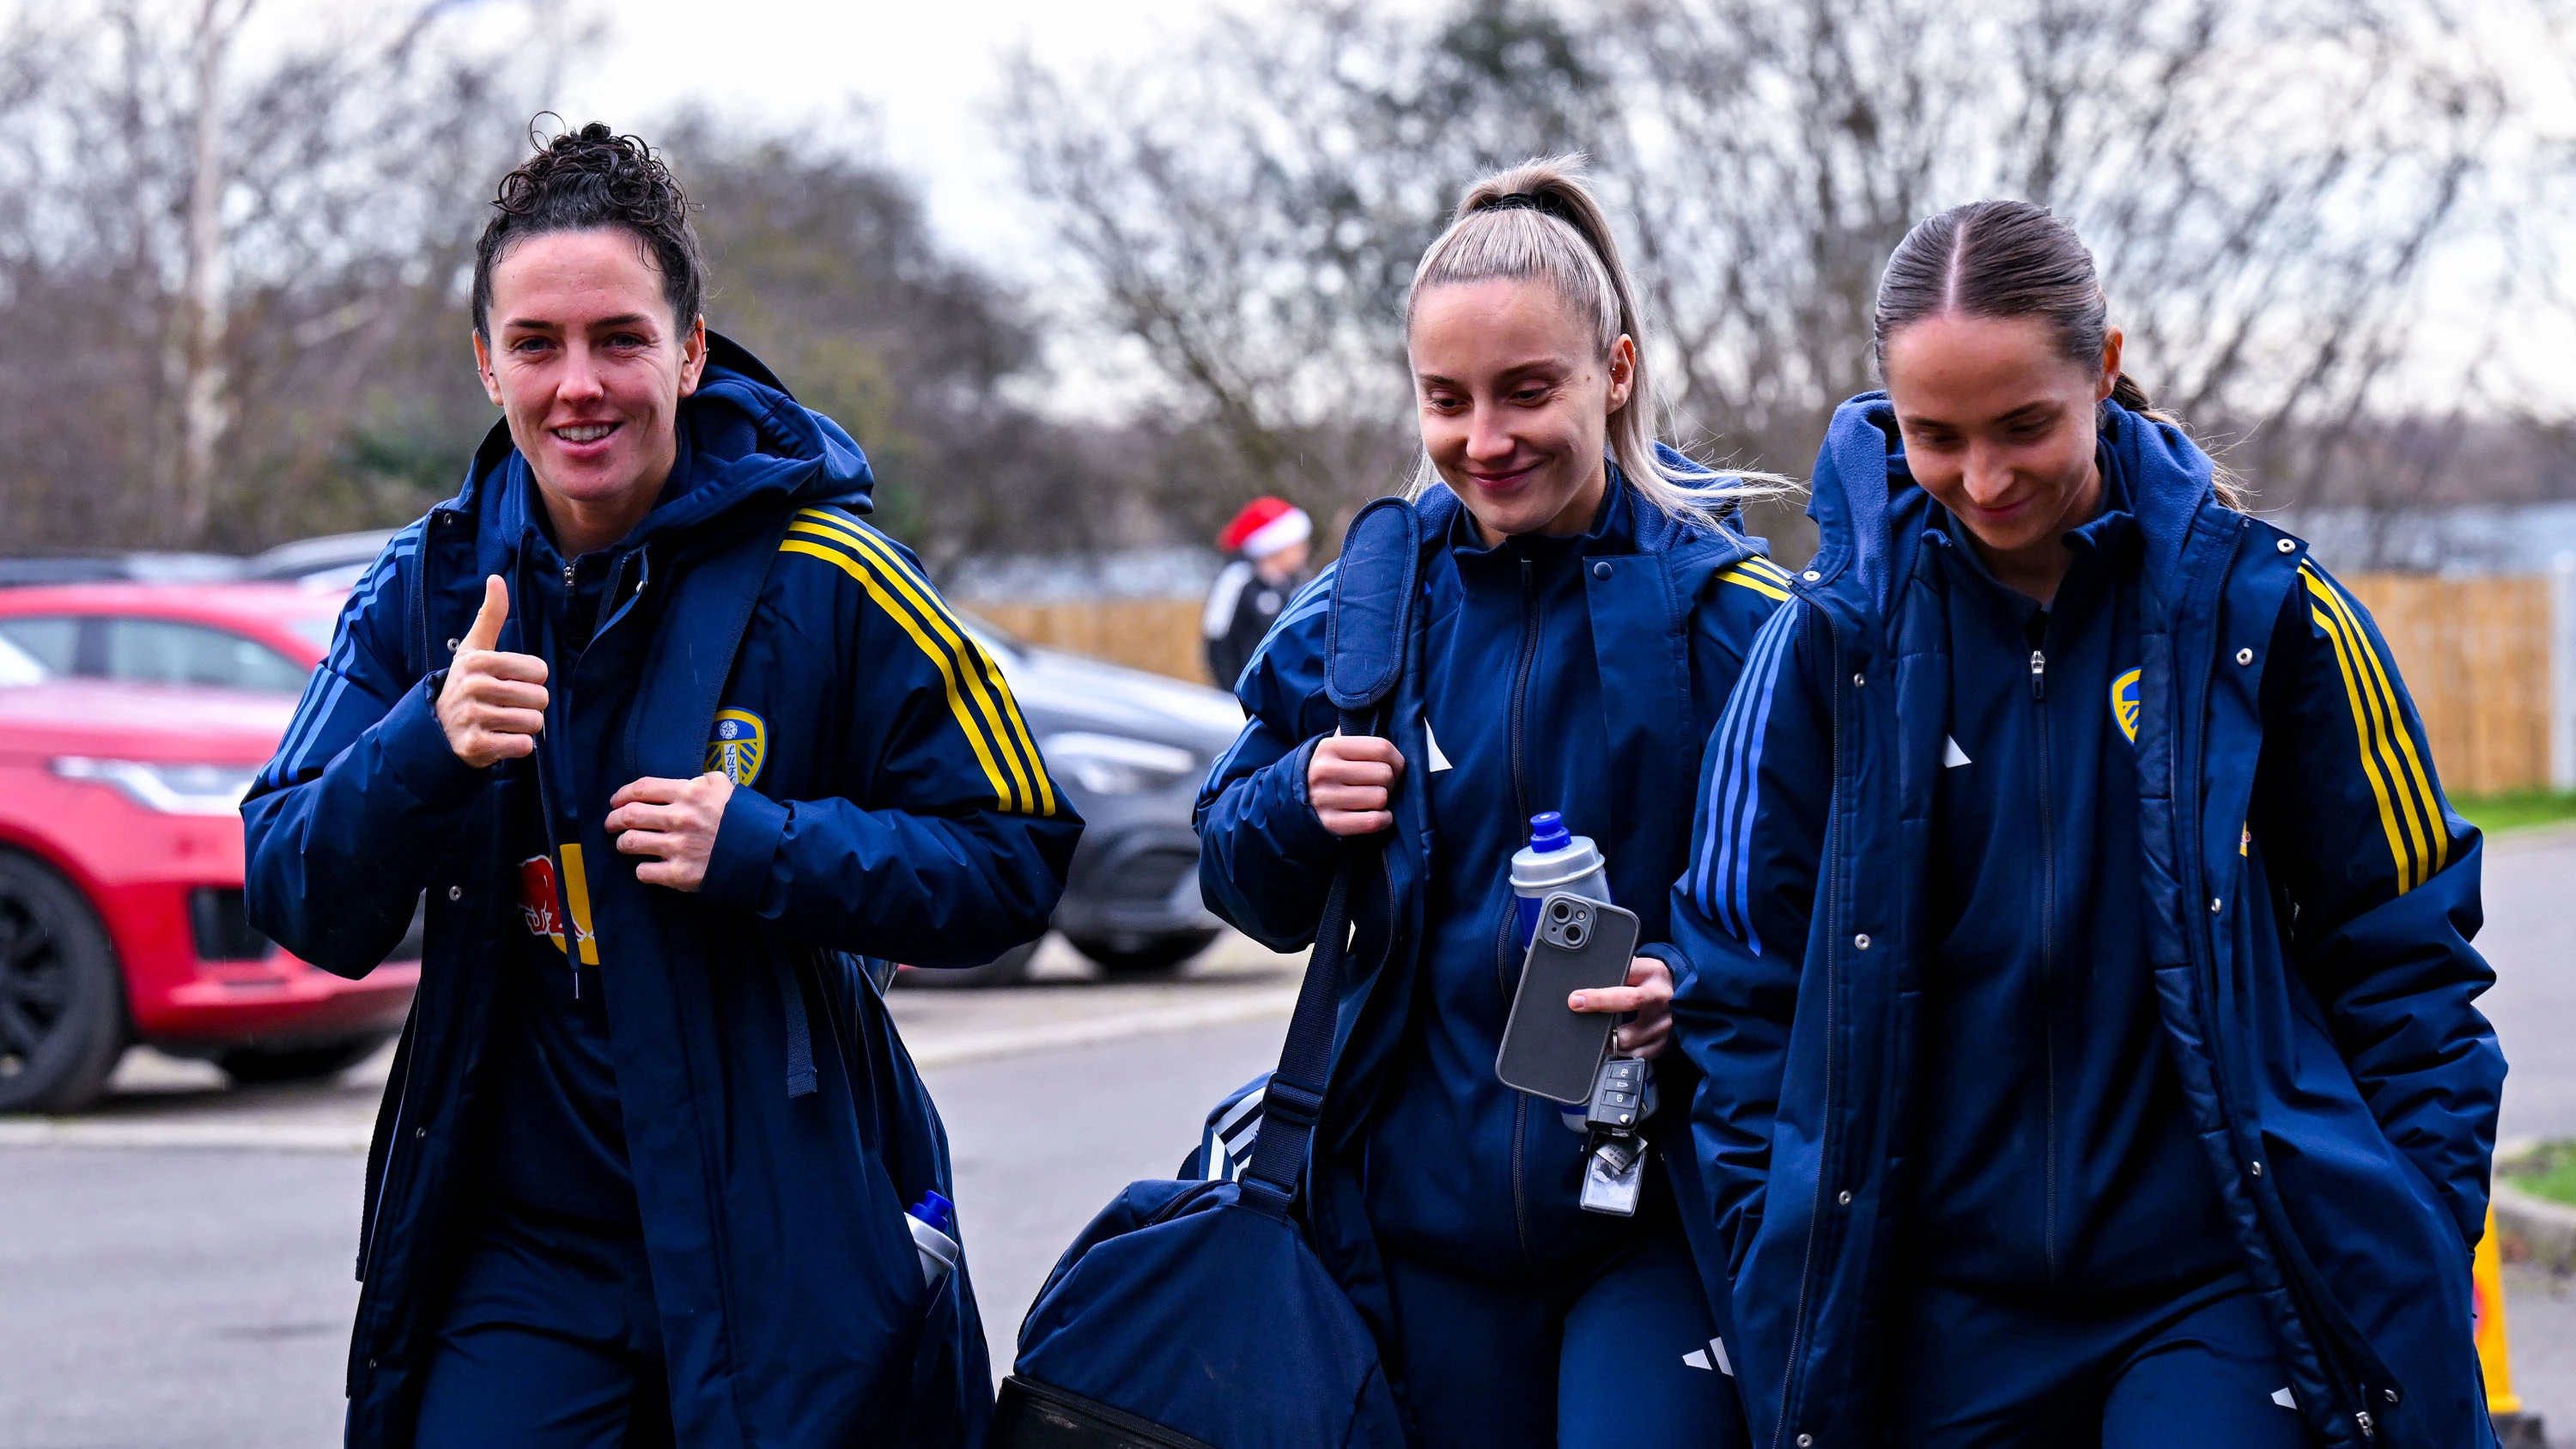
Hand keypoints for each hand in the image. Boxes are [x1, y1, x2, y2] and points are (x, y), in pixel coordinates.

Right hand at [437, 575, 548, 767]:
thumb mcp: (475, 648)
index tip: (511, 682)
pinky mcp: (475, 746)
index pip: (540, 671)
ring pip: (533, 723)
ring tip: (504, 722)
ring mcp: (473, 717)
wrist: (435, 728)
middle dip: (531, 705)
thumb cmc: (466, 682)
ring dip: (525, 727)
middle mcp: (474, 687)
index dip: (533, 680)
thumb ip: (491, 615)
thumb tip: (495, 578)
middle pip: (540, 698)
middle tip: (508, 706)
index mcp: (479, 661)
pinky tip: (500, 739)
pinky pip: (522, 746)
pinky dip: (518, 747)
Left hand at [606, 772, 735, 890]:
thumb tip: (689, 781)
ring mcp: (678, 847)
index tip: (616, 800)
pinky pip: (644, 872)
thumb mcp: (727, 787)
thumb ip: (704, 780)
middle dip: (613, 820)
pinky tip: (647, 867)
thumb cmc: (746, 818)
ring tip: (626, 844)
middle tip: (612, 824)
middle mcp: (679, 818)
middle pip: (628, 815)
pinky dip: (642, 870)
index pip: (641, 789)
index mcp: (689, 793)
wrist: (766, 854)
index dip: (622, 794)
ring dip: (623, 843)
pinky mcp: (680, 874)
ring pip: (630, 843)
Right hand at [1307, 735, 1404, 835]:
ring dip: (1385, 801)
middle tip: (1381, 784)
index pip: (1382, 748)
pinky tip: (1378, 815)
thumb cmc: (1334, 769)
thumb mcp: (1340, 746)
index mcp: (1330, 747)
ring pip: (1380, 798)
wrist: (1303, 798)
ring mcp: (1324, 798)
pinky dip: (1383, 819)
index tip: (1393, 766)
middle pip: (1384, 774)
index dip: (1397, 760)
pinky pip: (1373, 821)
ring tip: (1374, 798)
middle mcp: (1324, 771)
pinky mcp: (1330, 823)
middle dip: (1390, 782)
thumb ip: (1361, 731)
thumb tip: (1387, 713)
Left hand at [1570, 956, 1673, 1059]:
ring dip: (1607, 1039)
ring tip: (1591, 1035)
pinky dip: (1620, 1054)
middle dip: (1600, 1004)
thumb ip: (1619, 973)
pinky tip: (1610, 1048)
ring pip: (1631, 1037)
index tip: (1576, 998)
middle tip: (1577, 1006)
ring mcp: (1664, 1022)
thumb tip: (1586, 987)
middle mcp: (1661, 996)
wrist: (1682, 992)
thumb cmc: (1651, 980)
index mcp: (1653, 973)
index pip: (1625, 977)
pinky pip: (1638, 1055)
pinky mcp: (1664, 1042)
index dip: (1600, 990)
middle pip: (1630, 1001)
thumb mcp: (1640, 968)